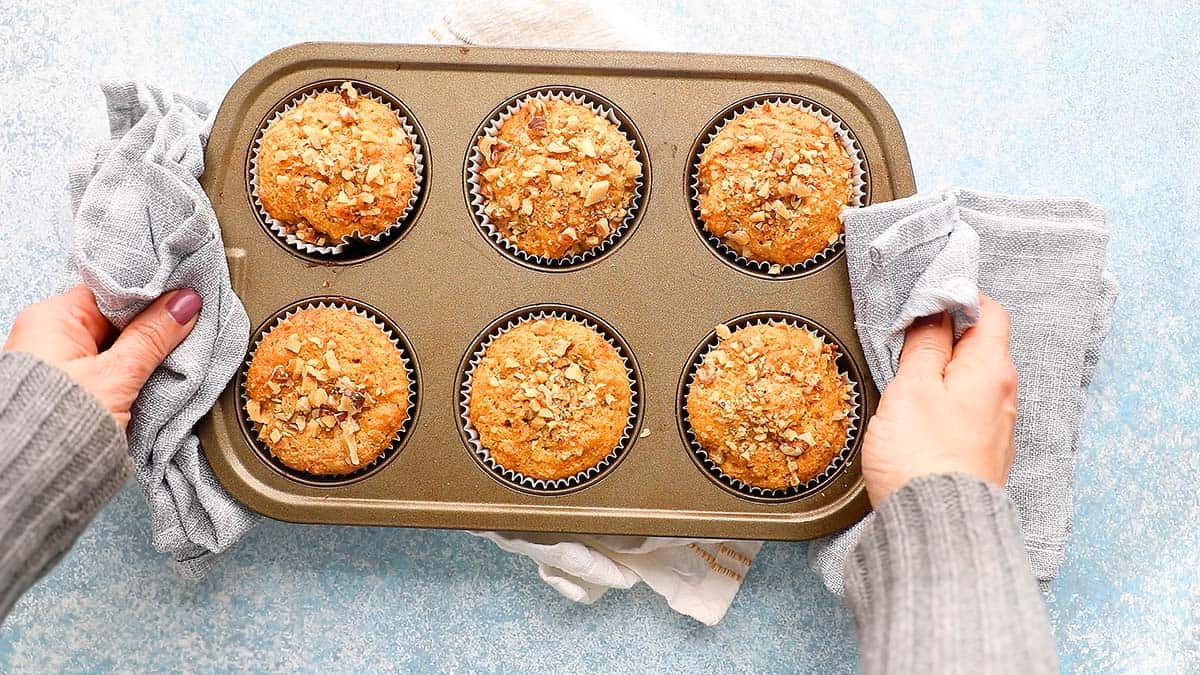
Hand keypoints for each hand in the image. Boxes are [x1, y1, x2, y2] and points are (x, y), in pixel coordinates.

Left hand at [4, 285, 200, 427]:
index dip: (151, 293)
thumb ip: (153, 336)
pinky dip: (131, 371)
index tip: (186, 298)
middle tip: (189, 326)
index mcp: (52, 317)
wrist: (31, 478)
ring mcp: (57, 363)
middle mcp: (49, 335)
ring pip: (113, 344)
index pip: (111, 290)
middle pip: (114, 317)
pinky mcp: (67, 388)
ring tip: (178, 353)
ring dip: (144, 351)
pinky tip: (154, 375)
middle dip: (151, 325)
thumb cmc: (59, 424)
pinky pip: (107, 368)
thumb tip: (184, 303)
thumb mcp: (118, 374)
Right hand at [860, 295, 1017, 505]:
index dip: (958, 299)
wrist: (937, 526)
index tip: (925, 302)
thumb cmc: (922, 456)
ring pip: (972, 382)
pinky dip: (945, 403)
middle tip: (907, 341)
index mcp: (991, 370)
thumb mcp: (912, 388)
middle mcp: (1004, 396)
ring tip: (907, 380)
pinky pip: (967, 413)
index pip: (990, 312)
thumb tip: (934, 314)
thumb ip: (924, 346)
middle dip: (946, 337)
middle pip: (981, 347)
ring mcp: (996, 428)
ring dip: (943, 373)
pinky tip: (919, 417)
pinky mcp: (982, 454)